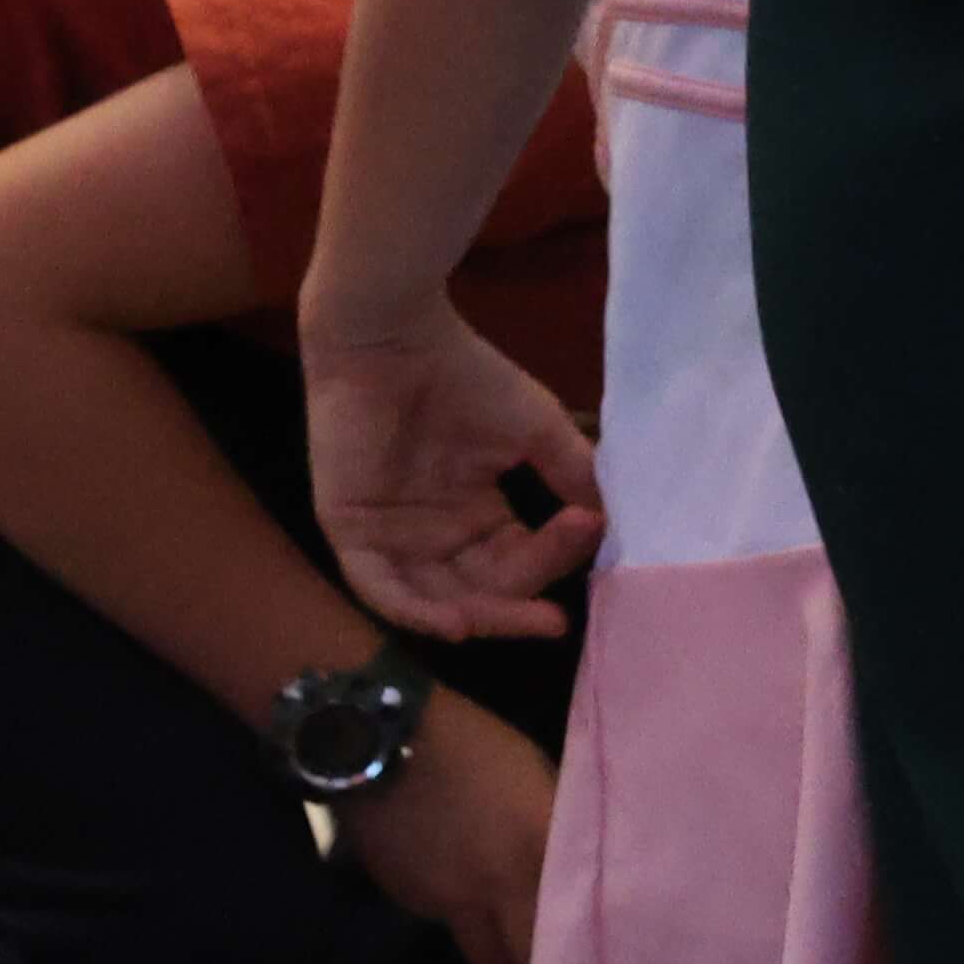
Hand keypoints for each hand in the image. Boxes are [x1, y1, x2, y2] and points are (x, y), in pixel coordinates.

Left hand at [305, 307, 599, 644]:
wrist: (393, 339)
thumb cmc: (465, 376)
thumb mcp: (536, 430)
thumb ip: (573, 475)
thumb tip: (614, 525)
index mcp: (475, 513)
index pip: (518, 557)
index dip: (554, 559)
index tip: (591, 539)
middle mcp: (434, 534)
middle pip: (478, 591)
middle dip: (517, 610)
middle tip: (555, 623)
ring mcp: (390, 537)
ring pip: (434, 599)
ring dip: (476, 619)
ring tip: (521, 623)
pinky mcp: (350, 531)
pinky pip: (380, 587)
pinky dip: (416, 611)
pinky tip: (456, 621)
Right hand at [332, 687, 553, 963]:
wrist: (379, 742)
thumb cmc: (473, 745)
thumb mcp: (536, 780)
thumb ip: (552, 830)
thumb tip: (565, 864)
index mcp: (536, 853)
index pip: (564, 926)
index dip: (574, 949)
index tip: (590, 956)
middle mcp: (493, 891)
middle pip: (517, 961)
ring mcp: (444, 901)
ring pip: (478, 946)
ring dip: (497, 945)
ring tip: (508, 925)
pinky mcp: (404, 897)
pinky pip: (441, 918)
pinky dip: (456, 911)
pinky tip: (457, 879)